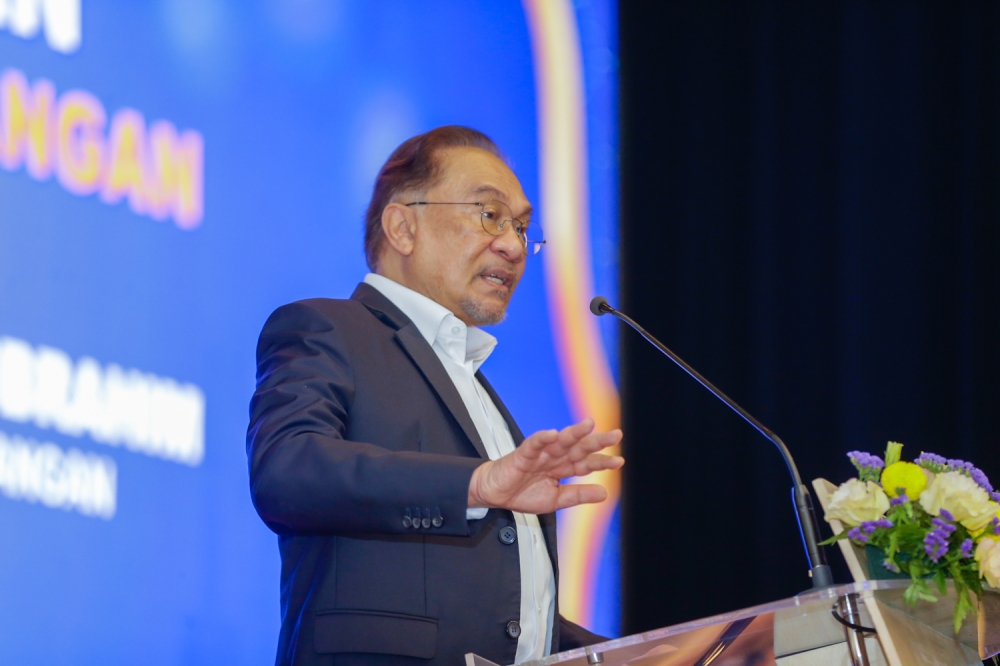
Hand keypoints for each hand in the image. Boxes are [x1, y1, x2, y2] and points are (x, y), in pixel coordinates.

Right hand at [467, 419, 623, 513]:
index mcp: (563, 468)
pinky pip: (533, 444)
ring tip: (589, 425)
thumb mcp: (555, 500)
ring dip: (574, 433)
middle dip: (596, 441)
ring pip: (560, 441)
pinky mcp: (522, 454)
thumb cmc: (522, 493)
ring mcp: (540, 454)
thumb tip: (605, 493)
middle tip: (616, 435)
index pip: (586, 463)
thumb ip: (578, 495)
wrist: (494, 494)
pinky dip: (542, 438)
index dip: (602, 461)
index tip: (619, 461)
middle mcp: (554, 458)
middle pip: (578, 447)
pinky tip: (552, 434)